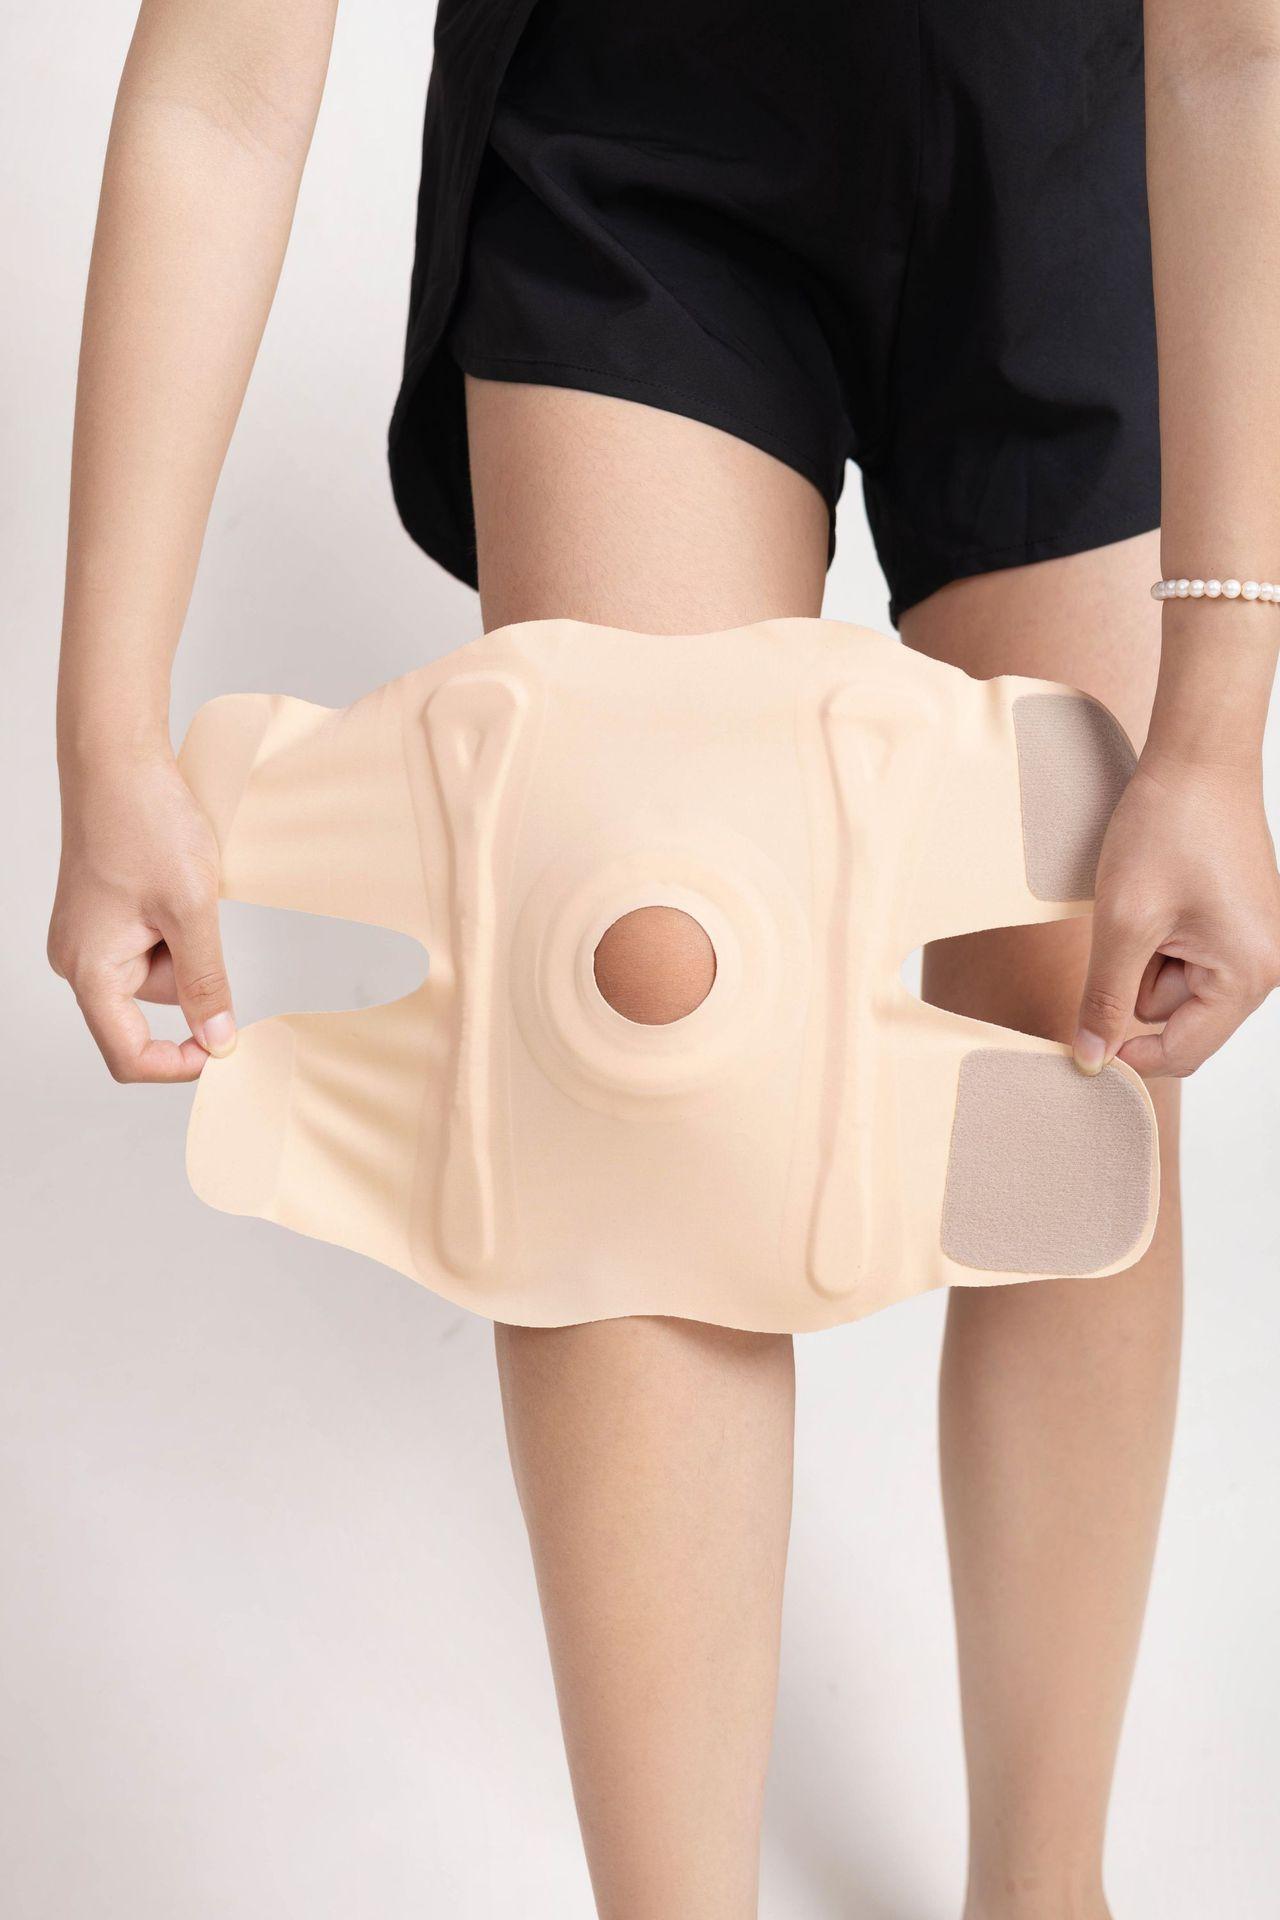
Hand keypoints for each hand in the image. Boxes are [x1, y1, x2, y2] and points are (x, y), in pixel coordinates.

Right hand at [48, 751, 234, 1082]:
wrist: (116, 760)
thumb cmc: (144, 822)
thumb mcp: (192, 909)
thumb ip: (206, 981)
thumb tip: (219, 1039)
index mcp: (89, 969)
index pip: (128, 1054)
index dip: (179, 1063)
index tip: (225, 1047)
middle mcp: (78, 960)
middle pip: (150, 1009)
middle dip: (191, 976)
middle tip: (204, 919)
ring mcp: (88, 937)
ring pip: (157, 973)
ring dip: (187, 944)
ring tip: (187, 890)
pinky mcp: (102, 917)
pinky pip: (150, 944)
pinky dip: (175, 925)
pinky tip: (176, 885)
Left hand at [1074, 751, 1279, 1078]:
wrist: (1198, 758)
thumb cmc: (1169, 828)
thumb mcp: (1124, 921)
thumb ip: (1106, 997)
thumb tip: (1090, 1058)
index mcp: (1247, 975)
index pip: (1181, 1052)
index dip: (1126, 1052)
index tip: (1081, 1031)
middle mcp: (1263, 966)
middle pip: (1176, 1020)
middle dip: (1137, 983)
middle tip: (1130, 924)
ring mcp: (1253, 944)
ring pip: (1173, 987)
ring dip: (1144, 955)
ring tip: (1146, 899)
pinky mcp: (1237, 924)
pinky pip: (1185, 956)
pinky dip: (1158, 935)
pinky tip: (1158, 892)